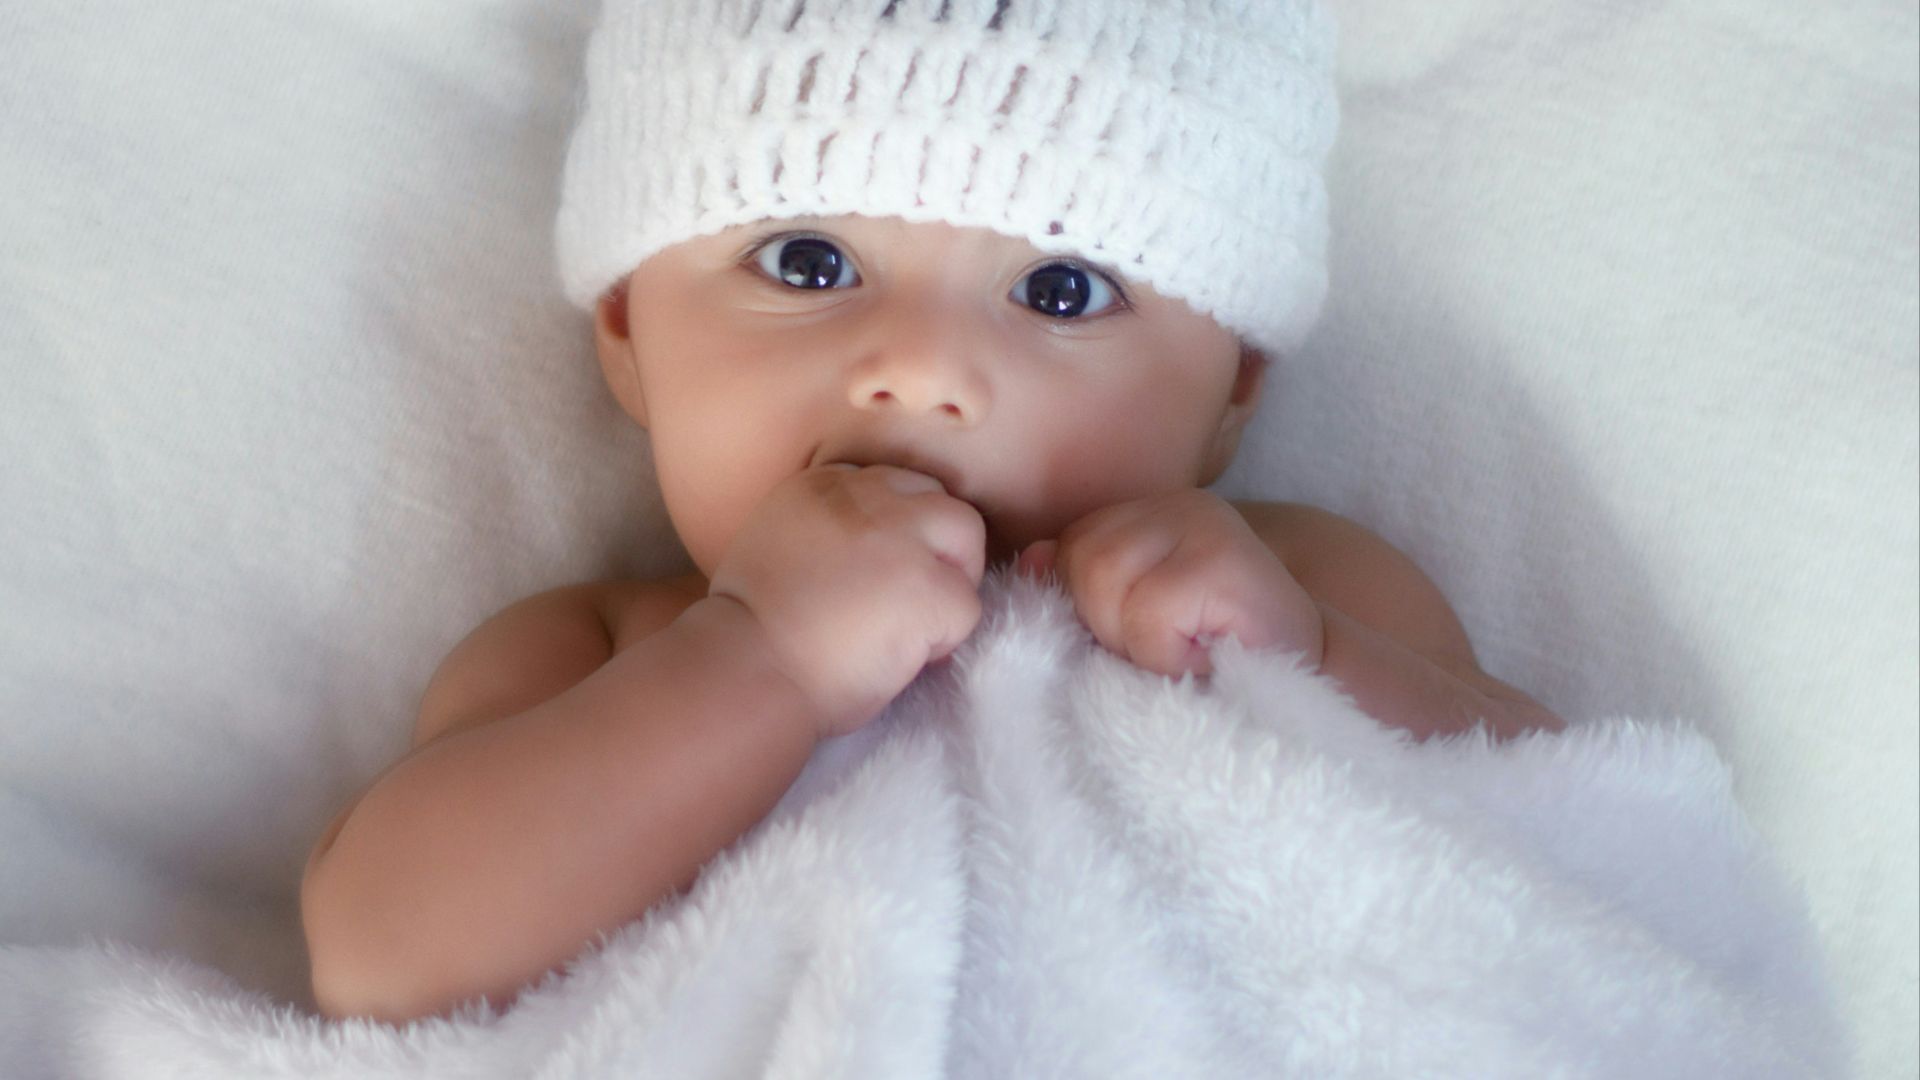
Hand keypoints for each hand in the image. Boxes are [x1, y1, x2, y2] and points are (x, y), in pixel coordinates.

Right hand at [709, 464, 986, 736]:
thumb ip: (827, 528)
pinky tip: (908, 659)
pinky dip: (947, 638)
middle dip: (939, 550)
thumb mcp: (776, 543)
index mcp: (824, 484)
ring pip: (968, 537)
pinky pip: (969, 606)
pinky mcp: (928, 588)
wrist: (745, 673)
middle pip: (941, 502)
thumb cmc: (750, 632)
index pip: (896, 484)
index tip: (880, 576)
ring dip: (953, 584)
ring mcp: (901, 539)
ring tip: (917, 626)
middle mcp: (866, 497)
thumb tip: (879, 549)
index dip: (901, 533)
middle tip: (910, 602)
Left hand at [1015, 489, 1322, 677]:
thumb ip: (1080, 589)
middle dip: (1107, 625)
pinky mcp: (1224, 558)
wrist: (1317, 687)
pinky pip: (1148, 612)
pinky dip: (1167, 653)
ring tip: (1187, 652)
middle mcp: (1173, 505)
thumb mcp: (1133, 625)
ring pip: (1103, 582)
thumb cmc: (1214, 662)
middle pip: (1078, 561)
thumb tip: (1028, 562)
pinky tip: (1207, 657)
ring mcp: (1202, 522)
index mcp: (1145, 516)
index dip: (1086, 608)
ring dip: (1138, 642)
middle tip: (1168, 649)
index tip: (1141, 639)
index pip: (1066, 549)